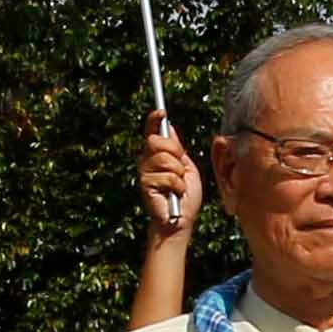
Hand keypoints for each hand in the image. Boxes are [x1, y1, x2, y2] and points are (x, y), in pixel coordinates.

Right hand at [137, 115, 202, 235]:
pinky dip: (177, 186)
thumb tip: (169, 128)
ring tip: (178, 186)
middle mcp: (147, 160)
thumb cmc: (185, 196)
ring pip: (164, 159)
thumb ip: (178, 150)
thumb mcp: (187, 168)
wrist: (181, 219)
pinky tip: (174, 194)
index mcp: (158, 154)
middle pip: (157, 141)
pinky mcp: (145, 185)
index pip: (152, 131)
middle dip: (174, 151)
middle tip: (180, 167)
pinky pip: (167, 176)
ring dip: (178, 174)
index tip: (161, 112)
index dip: (155, 120)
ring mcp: (144, 172)